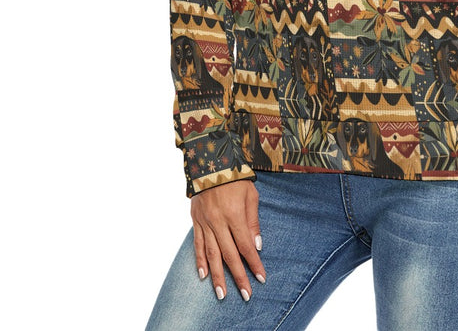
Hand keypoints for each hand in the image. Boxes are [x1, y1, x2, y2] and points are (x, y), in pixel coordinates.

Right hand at [190, 180, 266, 301]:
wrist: (212, 163)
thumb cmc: (236, 178)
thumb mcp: (251, 195)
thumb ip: (253, 221)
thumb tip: (256, 245)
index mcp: (234, 215)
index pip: (245, 245)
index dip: (254, 263)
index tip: (261, 277)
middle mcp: (218, 221)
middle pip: (229, 254)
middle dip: (238, 276)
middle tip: (246, 294)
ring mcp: (205, 222)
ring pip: (211, 254)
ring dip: (217, 276)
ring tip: (222, 294)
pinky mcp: (196, 221)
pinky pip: (198, 244)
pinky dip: (200, 261)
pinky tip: (203, 276)